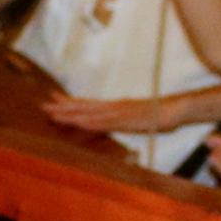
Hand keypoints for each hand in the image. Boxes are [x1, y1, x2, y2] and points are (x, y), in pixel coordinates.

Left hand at [48, 91, 177, 134]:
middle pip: (84, 106)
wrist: (177, 109)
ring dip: (71, 114)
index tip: (52, 98)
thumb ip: (124, 120)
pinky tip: (80, 122)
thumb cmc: (159, 113)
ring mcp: (119, 113)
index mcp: (115, 107)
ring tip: (53, 113)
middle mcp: (114, 107)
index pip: (87, 103)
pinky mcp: (127, 120)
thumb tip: (115, 122)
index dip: (69, 101)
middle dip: (63, 107)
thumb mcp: (137, 119)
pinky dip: (91, 122)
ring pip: (90, 114)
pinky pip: (105, 122)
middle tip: (43, 105)